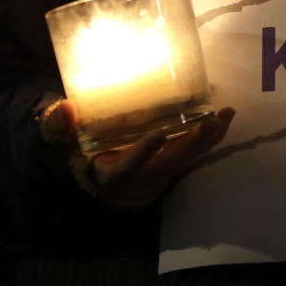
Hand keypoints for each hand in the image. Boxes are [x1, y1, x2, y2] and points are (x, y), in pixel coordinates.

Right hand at [39, 99, 234, 208]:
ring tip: (226, 114)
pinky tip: (225, 120)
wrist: (97, 178)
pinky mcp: (170, 164)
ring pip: (187, 159)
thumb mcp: (64, 146)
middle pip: (169, 163)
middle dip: (190, 144)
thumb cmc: (80, 156)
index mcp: (113, 173)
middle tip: (208, 121)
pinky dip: (210, 139)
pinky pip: (194, 154)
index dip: (142, 153)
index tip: (157, 135)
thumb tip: (63, 107)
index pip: (128, 165)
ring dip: (208, 139)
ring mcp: (158, 173)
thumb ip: (59, 129)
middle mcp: (141, 177)